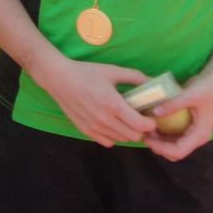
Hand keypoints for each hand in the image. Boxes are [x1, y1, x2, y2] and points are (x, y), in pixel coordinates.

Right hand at [36, 58, 156, 146]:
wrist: (59, 78)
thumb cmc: (86, 73)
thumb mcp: (112, 71)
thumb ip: (135, 76)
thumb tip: (153, 81)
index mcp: (114, 105)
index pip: (141, 125)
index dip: (150, 123)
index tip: (150, 116)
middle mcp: (105, 120)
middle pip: (133, 137)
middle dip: (141, 129)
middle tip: (140, 118)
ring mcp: (94, 128)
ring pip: (121, 140)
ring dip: (128, 132)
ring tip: (126, 120)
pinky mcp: (86, 131)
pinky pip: (107, 142)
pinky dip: (114, 136)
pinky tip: (112, 124)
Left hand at [142, 73, 212, 160]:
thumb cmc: (208, 87)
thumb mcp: (191, 94)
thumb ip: (174, 104)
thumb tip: (155, 112)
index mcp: (200, 134)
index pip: (179, 151)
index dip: (161, 148)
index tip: (146, 138)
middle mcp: (197, 137)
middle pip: (175, 152)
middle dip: (159, 146)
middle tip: (144, 132)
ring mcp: (193, 132)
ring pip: (173, 145)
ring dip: (160, 140)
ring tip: (146, 127)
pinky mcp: (189, 126)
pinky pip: (174, 135)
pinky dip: (163, 133)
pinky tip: (154, 122)